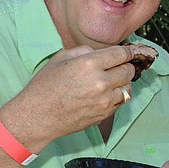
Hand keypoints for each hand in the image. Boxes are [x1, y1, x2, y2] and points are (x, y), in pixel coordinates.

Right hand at [1, 44, 139, 146]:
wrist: (37, 116)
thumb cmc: (45, 85)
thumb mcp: (61, 58)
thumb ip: (85, 51)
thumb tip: (101, 53)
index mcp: (89, 64)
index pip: (121, 54)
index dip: (128, 51)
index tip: (131, 51)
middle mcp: (101, 82)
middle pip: (128, 71)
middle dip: (126, 66)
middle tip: (119, 66)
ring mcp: (104, 101)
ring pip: (127, 88)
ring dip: (122, 83)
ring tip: (110, 81)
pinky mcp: (104, 115)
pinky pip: (120, 102)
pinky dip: (116, 96)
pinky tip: (104, 94)